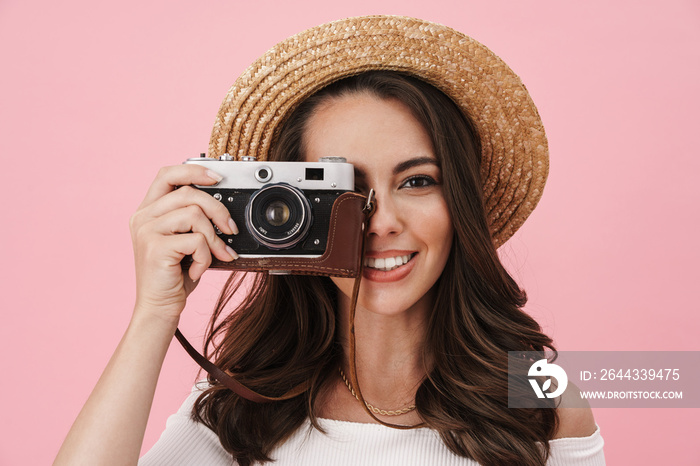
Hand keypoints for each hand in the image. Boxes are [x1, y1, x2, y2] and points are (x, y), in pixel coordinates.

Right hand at [129, 164, 237, 323]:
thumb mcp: (185, 242)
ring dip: (214, 238)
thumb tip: (224, 209)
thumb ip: (195, 221)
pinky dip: (206, 256)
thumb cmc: (175, 277)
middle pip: (188, 192)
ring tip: (215, 255)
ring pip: (195, 214)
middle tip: (231, 229)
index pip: (167, 174)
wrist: (159, 308)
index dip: (193, 170)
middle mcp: (143, 217)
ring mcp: (146, 231)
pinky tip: (197, 269)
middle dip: (218, 210)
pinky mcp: (155, 247)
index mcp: (148, 211)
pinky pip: (196, 240)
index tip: (217, 177)